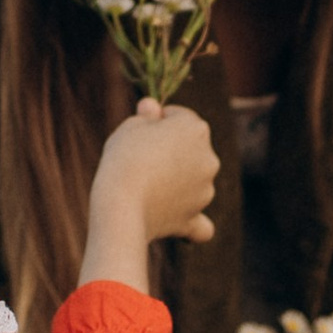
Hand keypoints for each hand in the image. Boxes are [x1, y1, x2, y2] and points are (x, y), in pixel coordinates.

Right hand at [79, 97, 219, 291]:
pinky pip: (201, 223)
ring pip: (193, 180)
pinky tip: (187, 224)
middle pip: (189, 148)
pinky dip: (194, 223)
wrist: (123, 203)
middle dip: (171, 150)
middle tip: (140, 158)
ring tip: (145, 187)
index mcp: (196, 129)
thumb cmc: (124, 158)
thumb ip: (146, 116)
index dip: (157, 121)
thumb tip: (153, 107)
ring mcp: (205, 190)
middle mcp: (209, 158)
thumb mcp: (130, 127)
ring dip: (178, 181)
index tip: (138, 131)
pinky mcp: (195, 216)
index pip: (179, 116)